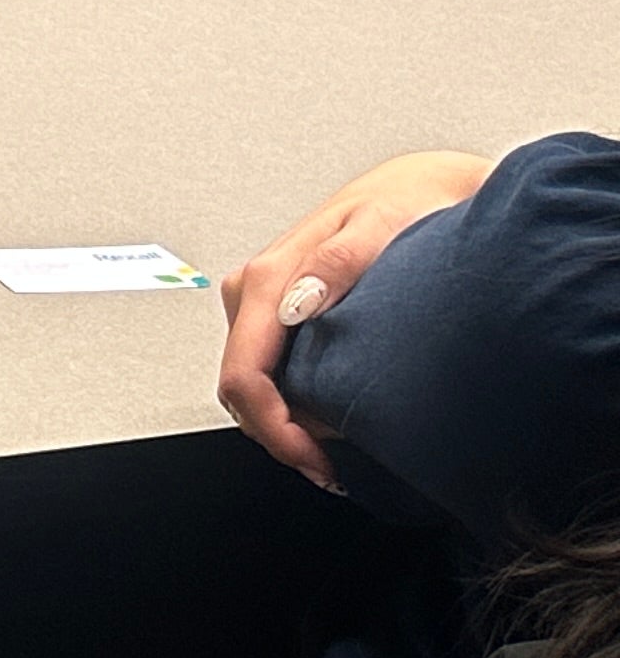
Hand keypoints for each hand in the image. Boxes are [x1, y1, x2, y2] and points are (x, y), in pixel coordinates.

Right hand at [216, 149, 494, 484]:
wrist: (418, 190)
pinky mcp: (275, 314)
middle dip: (280, 436)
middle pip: (239, 389)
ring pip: (249, 385)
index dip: (275, 430)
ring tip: (338, 449)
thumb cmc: (407, 204)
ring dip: (284, 425)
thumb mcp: (382, 225)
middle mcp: (253, 292)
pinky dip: (290, 406)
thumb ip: (337, 263)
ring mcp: (261, 304)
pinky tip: (330, 417)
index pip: (244, 374)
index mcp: (269, 279)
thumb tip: (296, 304)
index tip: (318, 460)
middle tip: (334, 467)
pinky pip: (266, 372)